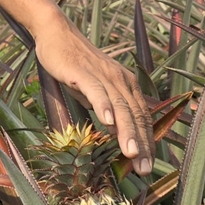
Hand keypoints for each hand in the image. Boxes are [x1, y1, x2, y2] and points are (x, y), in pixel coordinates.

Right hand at [34, 19, 152, 173]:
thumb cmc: (76, 65)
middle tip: (145, 170)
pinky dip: (103, 107)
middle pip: (135, 115)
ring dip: (127, 132)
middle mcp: (120, 80)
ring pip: (119, 107)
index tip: (148, 166)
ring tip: (132, 154)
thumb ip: (107, 107)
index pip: (141, 117)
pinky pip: (96, 91)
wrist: (57, 34)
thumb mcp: (95, 89)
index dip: (147, 142)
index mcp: (126, 85)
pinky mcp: (83, 73)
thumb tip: (115, 131)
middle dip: (142, 145)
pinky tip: (107, 123)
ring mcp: (103, 76)